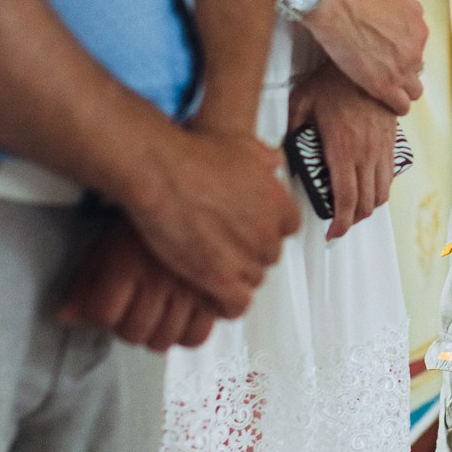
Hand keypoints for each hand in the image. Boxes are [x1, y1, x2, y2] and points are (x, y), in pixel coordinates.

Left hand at [59, 215, 222, 350]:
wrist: (194, 187)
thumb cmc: (151, 208)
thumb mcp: (110, 241)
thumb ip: (85, 282)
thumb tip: (64, 316)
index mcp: (127, 263)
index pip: (103, 315)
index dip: (101, 315)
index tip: (106, 309)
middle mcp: (159, 279)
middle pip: (134, 332)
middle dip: (127, 327)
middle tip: (132, 312)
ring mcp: (191, 287)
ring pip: (165, 339)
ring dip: (156, 333)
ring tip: (156, 316)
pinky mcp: (219, 290)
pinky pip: (199, 334)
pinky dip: (189, 334)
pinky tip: (182, 319)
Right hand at [118, 124, 296, 316]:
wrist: (163, 173)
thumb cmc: (194, 157)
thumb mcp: (241, 146)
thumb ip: (263, 158)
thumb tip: (273, 158)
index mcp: (278, 203)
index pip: (289, 227)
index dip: (268, 228)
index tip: (252, 227)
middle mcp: (268, 233)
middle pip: (269, 255)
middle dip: (249, 252)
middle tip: (226, 245)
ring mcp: (246, 258)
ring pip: (252, 280)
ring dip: (235, 276)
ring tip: (214, 268)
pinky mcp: (221, 280)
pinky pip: (236, 305)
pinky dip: (226, 304)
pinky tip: (212, 296)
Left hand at [289, 63, 395, 240]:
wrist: (369, 62)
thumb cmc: (332, 81)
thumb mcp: (301, 102)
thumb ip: (290, 129)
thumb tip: (280, 151)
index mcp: (342, 148)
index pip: (345, 199)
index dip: (340, 223)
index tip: (333, 233)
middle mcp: (366, 153)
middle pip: (365, 203)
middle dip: (352, 221)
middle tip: (339, 224)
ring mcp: (382, 148)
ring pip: (381, 194)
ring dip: (368, 208)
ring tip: (353, 210)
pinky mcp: (392, 142)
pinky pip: (390, 177)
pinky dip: (381, 191)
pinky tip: (368, 190)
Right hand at [302, 0, 426, 115]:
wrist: (339, 5)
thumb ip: (409, 9)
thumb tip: (413, 18)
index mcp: (420, 30)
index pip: (417, 50)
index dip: (402, 54)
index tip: (388, 55)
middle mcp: (416, 51)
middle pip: (416, 70)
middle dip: (402, 71)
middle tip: (383, 70)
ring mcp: (402, 70)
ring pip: (413, 91)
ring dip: (402, 91)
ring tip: (387, 90)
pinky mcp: (385, 86)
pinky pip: (401, 105)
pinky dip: (396, 106)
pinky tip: (385, 103)